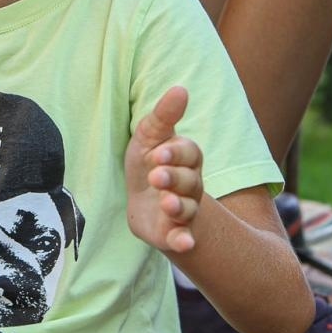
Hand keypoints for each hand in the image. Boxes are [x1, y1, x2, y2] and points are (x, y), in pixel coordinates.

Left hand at [125, 86, 203, 254]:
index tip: (159, 152)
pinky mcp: (173, 232)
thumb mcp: (149, 136)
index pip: (190, 153)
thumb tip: (180, 89)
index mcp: (186, 159)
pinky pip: (184, 237)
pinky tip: (184, 243)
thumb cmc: (148, 161)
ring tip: (166, 203)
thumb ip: (164, 115)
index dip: (176, 153)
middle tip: (156, 175)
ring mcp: (184, 209)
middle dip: (173, 178)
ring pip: (188, 208)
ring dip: (179, 206)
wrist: (140, 200)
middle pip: (190, 181)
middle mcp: (190, 184)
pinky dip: (185, 241)